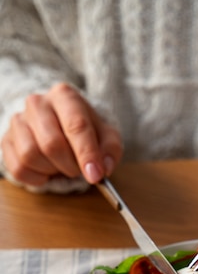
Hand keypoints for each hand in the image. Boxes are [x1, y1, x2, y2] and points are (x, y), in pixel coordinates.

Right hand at [1, 82, 122, 186]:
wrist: (58, 125)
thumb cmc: (84, 131)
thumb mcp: (106, 136)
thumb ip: (110, 150)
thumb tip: (104, 168)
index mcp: (65, 96)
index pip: (76, 126)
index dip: (86, 154)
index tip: (95, 175)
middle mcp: (37, 103)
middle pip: (52, 144)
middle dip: (69, 165)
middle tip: (78, 169)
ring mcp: (18, 120)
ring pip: (31, 156)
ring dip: (52, 170)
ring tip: (61, 165)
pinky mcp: (6, 140)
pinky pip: (18, 168)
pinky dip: (37, 177)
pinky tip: (47, 170)